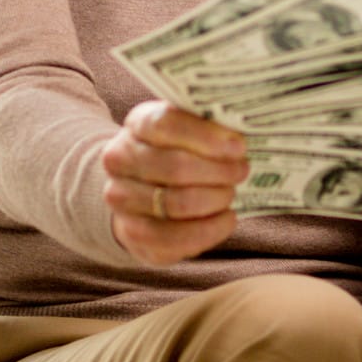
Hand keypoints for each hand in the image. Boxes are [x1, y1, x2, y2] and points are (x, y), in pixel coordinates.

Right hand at [101, 100, 247, 267]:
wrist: (139, 189)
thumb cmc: (176, 150)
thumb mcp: (187, 128)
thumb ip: (209, 124)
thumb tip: (240, 138)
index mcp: (137, 124)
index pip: (166, 124)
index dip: (206, 136)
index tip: (239, 146)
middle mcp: (119, 160)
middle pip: (176, 167)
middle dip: (219, 172)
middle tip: (242, 171)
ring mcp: (121, 199)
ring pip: (177, 203)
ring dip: (215, 200)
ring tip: (231, 194)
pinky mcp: (132, 235)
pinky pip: (177, 237)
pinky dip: (211, 229)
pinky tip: (226, 218)